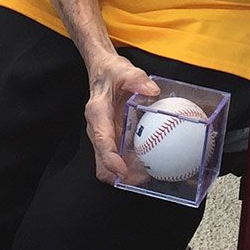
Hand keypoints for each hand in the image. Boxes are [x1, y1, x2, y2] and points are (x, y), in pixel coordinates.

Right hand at [82, 50, 162, 184]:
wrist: (102, 70)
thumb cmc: (111, 71)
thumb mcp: (124, 70)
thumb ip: (137, 79)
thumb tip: (152, 91)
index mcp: (97, 114)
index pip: (101, 141)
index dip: (111, 160)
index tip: (123, 171)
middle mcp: (97, 129)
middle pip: (101, 162)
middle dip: (118, 176)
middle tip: (142, 179)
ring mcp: (104, 135)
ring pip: (108, 163)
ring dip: (125, 173)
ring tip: (148, 175)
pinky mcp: (111, 136)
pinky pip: (117, 156)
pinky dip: (129, 164)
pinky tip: (148, 162)